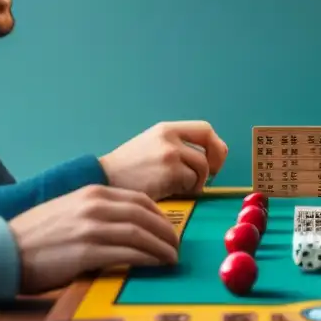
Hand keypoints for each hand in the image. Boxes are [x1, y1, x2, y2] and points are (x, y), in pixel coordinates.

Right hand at [8, 184, 179, 293]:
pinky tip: (156, 266)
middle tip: (177, 246)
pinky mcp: (86, 252)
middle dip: (167, 232)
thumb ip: (96, 213)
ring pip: (141, 234)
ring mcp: (91, 228)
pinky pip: (128, 254)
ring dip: (162, 248)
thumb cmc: (35, 236)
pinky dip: (148, 259)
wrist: (3, 249)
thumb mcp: (68, 210)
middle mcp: (94, 206)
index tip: (169, 229)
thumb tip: (126, 226)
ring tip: (172, 259)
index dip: (161, 216)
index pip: (140, 199)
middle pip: (145, 216)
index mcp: (92, 193)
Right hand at [98, 120, 227, 199]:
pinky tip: (170, 192)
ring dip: (197, 182)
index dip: (215, 146)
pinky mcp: (170, 172)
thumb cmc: (128, 169)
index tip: (213, 160)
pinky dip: (186, 191)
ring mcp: (170, 153)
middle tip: (209, 177)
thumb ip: (175, 146)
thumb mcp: (151, 146)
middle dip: (216, 162)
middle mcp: (169, 137)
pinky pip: (191, 183)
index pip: (205, 129)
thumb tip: (207, 158)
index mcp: (166, 129)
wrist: (105, 179)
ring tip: (180, 188)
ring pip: (202, 168)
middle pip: (211, 145)